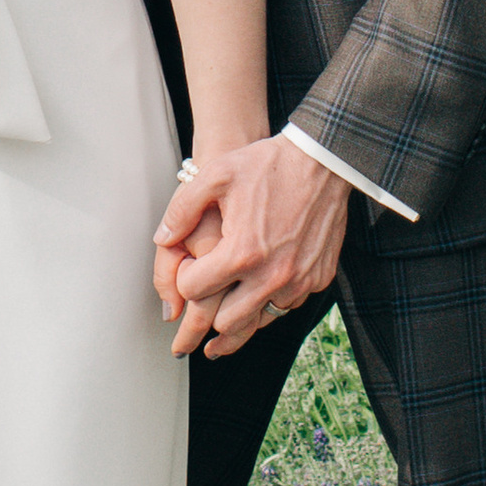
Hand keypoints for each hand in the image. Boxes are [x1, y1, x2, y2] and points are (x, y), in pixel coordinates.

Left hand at [155, 137, 347, 359]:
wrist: (322, 162)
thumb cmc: (267, 165)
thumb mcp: (216, 175)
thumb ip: (182, 209)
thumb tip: (162, 239)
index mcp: (241, 253)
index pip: (194, 291)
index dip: (185, 279)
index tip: (189, 267)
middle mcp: (271, 275)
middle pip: (225, 323)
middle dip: (210, 307)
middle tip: (205, 292)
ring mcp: (298, 281)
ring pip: (257, 321)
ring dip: (240, 311)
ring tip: (226, 302)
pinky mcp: (318, 280)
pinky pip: (286, 306)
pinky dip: (270, 301)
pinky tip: (260, 285)